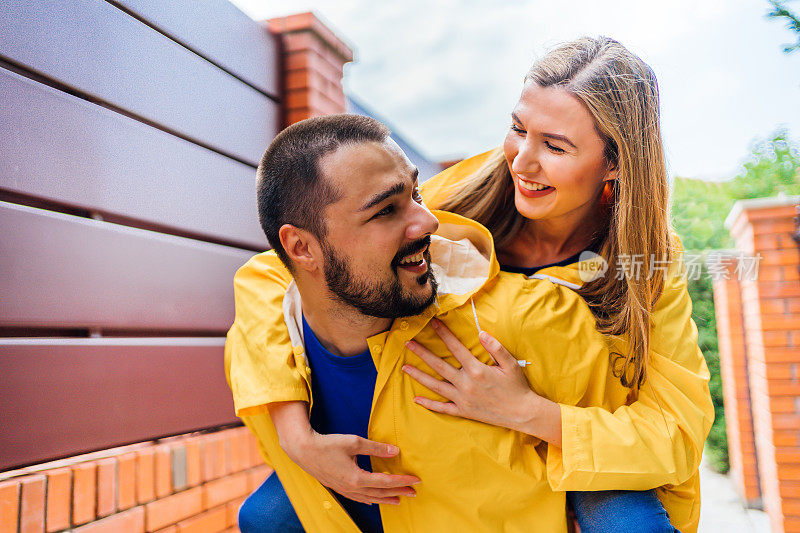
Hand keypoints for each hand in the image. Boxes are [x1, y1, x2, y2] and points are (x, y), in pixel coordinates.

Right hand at [284, 429, 420, 504]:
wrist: (303, 450)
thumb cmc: (327, 444)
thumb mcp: (354, 442)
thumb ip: (376, 448)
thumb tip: (395, 451)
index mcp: (356, 478)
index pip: (386, 481)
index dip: (402, 481)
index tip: (415, 480)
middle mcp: (351, 488)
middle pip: (380, 493)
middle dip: (398, 492)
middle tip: (413, 493)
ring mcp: (344, 490)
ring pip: (370, 498)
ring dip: (386, 498)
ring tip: (398, 499)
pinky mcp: (339, 488)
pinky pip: (359, 498)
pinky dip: (371, 499)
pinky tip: (374, 499)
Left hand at [402, 319, 561, 444]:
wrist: (522, 414)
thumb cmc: (517, 387)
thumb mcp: (510, 364)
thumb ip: (496, 348)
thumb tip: (481, 333)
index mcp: (477, 370)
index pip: (455, 348)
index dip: (443, 334)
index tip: (432, 323)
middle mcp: (466, 384)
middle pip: (438, 365)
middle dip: (422, 353)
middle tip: (407, 343)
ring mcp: (462, 399)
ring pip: (435, 386)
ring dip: (419, 376)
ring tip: (404, 368)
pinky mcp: (463, 411)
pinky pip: (442, 408)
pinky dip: (429, 404)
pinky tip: (416, 399)